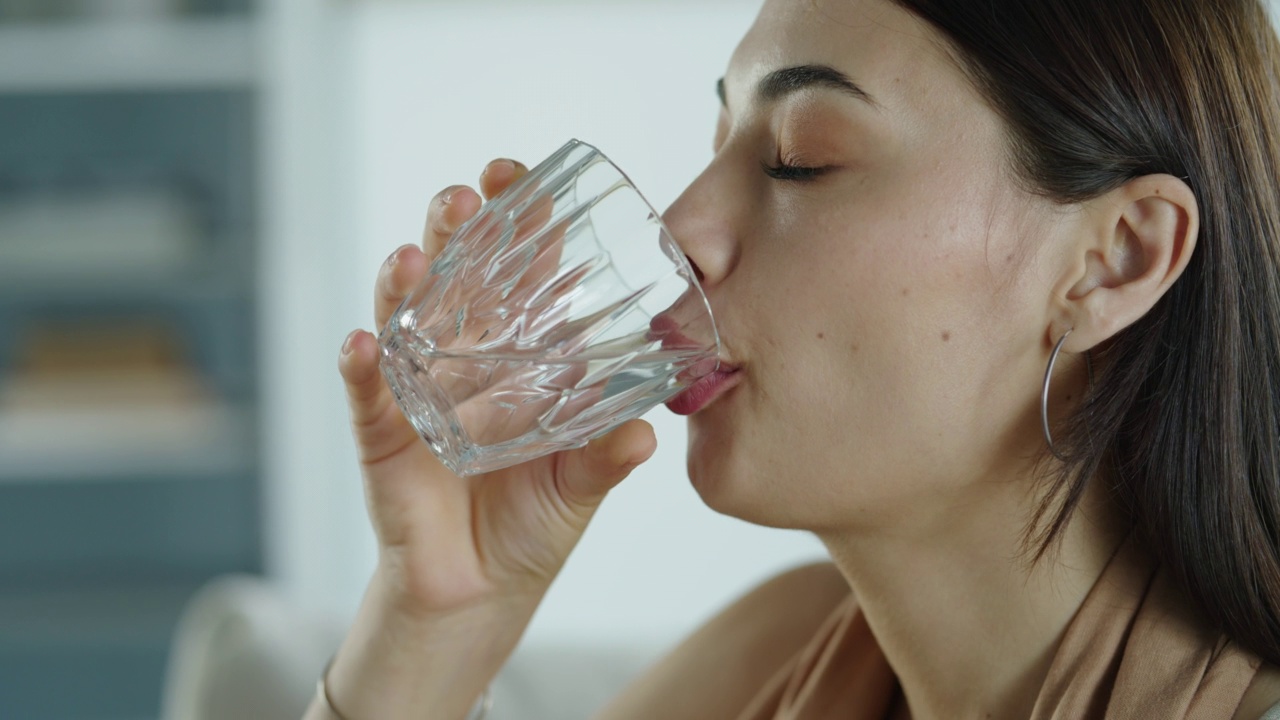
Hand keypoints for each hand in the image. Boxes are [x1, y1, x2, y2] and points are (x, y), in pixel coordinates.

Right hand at [338, 158, 657, 617]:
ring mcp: (418, 390)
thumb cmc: (536, 522)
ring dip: (402, 284)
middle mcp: (464, 359)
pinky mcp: (383, 435)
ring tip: (412, 258)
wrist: (483, 591)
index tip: (518, 178)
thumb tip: (643, 435)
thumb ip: (607, 459)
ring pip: (403, 319)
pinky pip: (368, 393)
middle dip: (454, 230)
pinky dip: (362, 366)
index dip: (516, 224)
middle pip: (453, 276)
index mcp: (518, 355)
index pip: (517, 272)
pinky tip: (363, 341)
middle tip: (463, 197)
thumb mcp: (583, 486)